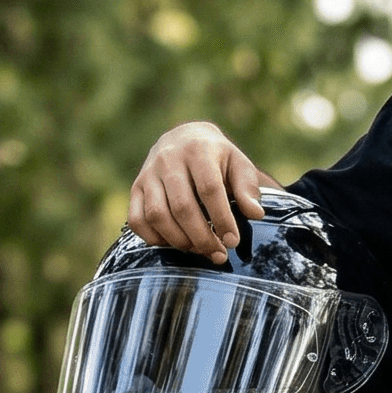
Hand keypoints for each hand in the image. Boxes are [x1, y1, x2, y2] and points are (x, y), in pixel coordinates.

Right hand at [129, 121, 273, 263]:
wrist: (184, 138)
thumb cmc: (216, 157)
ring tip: (199, 249)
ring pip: (158, 215)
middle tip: (218, 254)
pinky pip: (137, 220)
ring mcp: (148, 174)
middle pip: (183, 207)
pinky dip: (154, 238)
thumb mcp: (237, 164)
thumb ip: (247, 188)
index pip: (209, 189)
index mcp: (198, 150)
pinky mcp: (135, 187)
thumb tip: (255, 214)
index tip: (232, 241)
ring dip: (179, 240)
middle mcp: (169, 159)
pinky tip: (175, 243)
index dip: (222, 219)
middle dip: (202, 237)